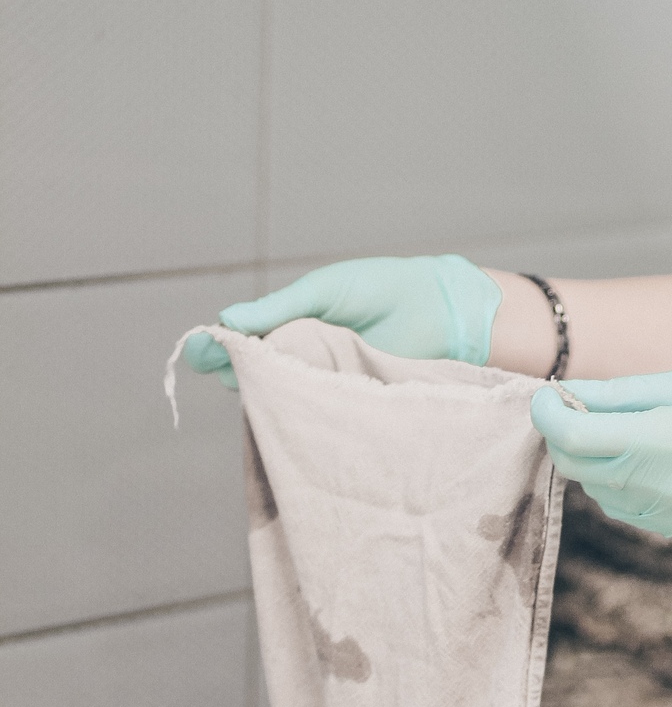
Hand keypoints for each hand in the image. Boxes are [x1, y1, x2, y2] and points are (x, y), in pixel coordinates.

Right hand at [183, 256, 502, 386]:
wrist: (439, 309)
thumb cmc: (380, 290)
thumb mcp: (323, 291)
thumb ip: (278, 307)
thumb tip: (228, 320)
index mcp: (290, 327)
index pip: (243, 343)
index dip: (217, 350)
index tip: (197, 354)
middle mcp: (303, 360)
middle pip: (256, 376)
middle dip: (236, 375)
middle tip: (224, 372)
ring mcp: (325, 385)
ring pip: (284, 399)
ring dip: (269, 395)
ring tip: (256, 388)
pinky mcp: (351, 407)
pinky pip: (319, 416)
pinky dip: (304, 413)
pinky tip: (292, 410)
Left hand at [530, 367, 671, 551]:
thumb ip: (619, 393)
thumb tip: (566, 395)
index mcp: (657, 442)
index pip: (570, 437)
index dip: (547, 413)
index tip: (548, 395)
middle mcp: (656, 488)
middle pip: (574, 467)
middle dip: (566, 436)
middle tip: (585, 406)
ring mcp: (667, 516)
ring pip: (597, 490)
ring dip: (596, 460)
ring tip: (631, 429)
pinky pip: (627, 508)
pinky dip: (623, 482)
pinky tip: (655, 458)